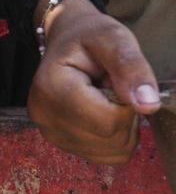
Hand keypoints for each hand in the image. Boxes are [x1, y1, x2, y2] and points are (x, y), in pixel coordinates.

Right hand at [28, 0, 162, 164]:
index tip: (119, 82)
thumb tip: (148, 104)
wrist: (66, 40)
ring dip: (122, 129)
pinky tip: (103, 115)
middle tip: (114, 89)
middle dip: (126, 117)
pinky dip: (114, 140)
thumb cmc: (89, 36)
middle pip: (110, 139)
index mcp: (52, 87)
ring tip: (108, 100)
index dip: (128, 105)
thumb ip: (131, 68)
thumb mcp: (113, 38)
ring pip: (110, 152)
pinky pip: (104, 157)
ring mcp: (49, 132)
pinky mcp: (59, 143)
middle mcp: (44, 116)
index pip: (108, 121)